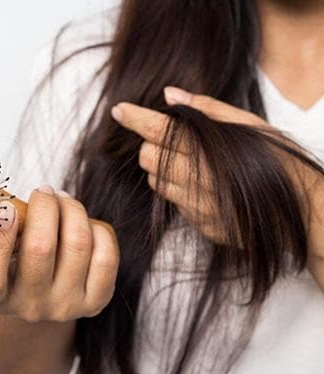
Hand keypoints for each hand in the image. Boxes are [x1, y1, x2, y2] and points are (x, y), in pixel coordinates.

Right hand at [0, 186, 118, 322]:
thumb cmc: (10, 259)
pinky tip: (84, 225)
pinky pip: (105, 256)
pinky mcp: (95, 302)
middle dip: (44, 206)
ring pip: (78, 244)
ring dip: (72, 209)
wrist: (41, 292)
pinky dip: (96, 230)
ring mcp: (64, 307)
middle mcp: (29, 308)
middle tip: (43, 191)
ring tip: (63, 200)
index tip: (6, 206)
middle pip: (40, 248)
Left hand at [110, 86, 323, 286]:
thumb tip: (170, 95)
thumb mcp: (253, 127)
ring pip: (156, 183)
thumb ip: (209, 110)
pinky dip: (181, 191)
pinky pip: (175, 204)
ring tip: (191, 163)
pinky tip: (206, 187)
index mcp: (210, 150)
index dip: (135, 119)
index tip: (119, 110)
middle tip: (172, 139)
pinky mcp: (201, 226)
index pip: (159, 130)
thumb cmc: (282, 162)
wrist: (305, 215)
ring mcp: (198, 207)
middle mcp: (199, 180)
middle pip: (148, 157)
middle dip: (153, 145)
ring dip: (164, 169)